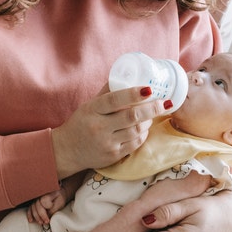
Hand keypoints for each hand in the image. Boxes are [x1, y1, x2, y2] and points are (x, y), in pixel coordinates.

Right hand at [27, 188, 67, 224]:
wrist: (59, 193)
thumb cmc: (60, 198)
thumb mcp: (60, 203)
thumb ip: (53, 209)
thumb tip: (47, 216)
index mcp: (48, 193)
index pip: (44, 200)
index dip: (47, 208)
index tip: (51, 212)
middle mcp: (40, 194)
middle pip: (37, 205)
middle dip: (41, 215)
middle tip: (46, 221)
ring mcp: (36, 198)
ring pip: (32, 207)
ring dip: (36, 216)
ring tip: (41, 222)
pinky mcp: (34, 202)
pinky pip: (30, 208)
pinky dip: (30, 214)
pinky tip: (31, 220)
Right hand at [51, 86, 168, 178]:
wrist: (67, 150)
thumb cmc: (81, 123)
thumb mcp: (89, 105)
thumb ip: (107, 93)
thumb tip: (127, 76)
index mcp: (92, 110)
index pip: (114, 100)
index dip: (133, 94)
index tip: (149, 89)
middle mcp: (99, 127)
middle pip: (131, 117)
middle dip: (151, 109)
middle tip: (164, 102)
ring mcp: (107, 143)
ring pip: (136, 131)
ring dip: (149, 121)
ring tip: (153, 113)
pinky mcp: (113, 156)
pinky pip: (135, 144)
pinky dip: (143, 134)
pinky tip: (145, 127)